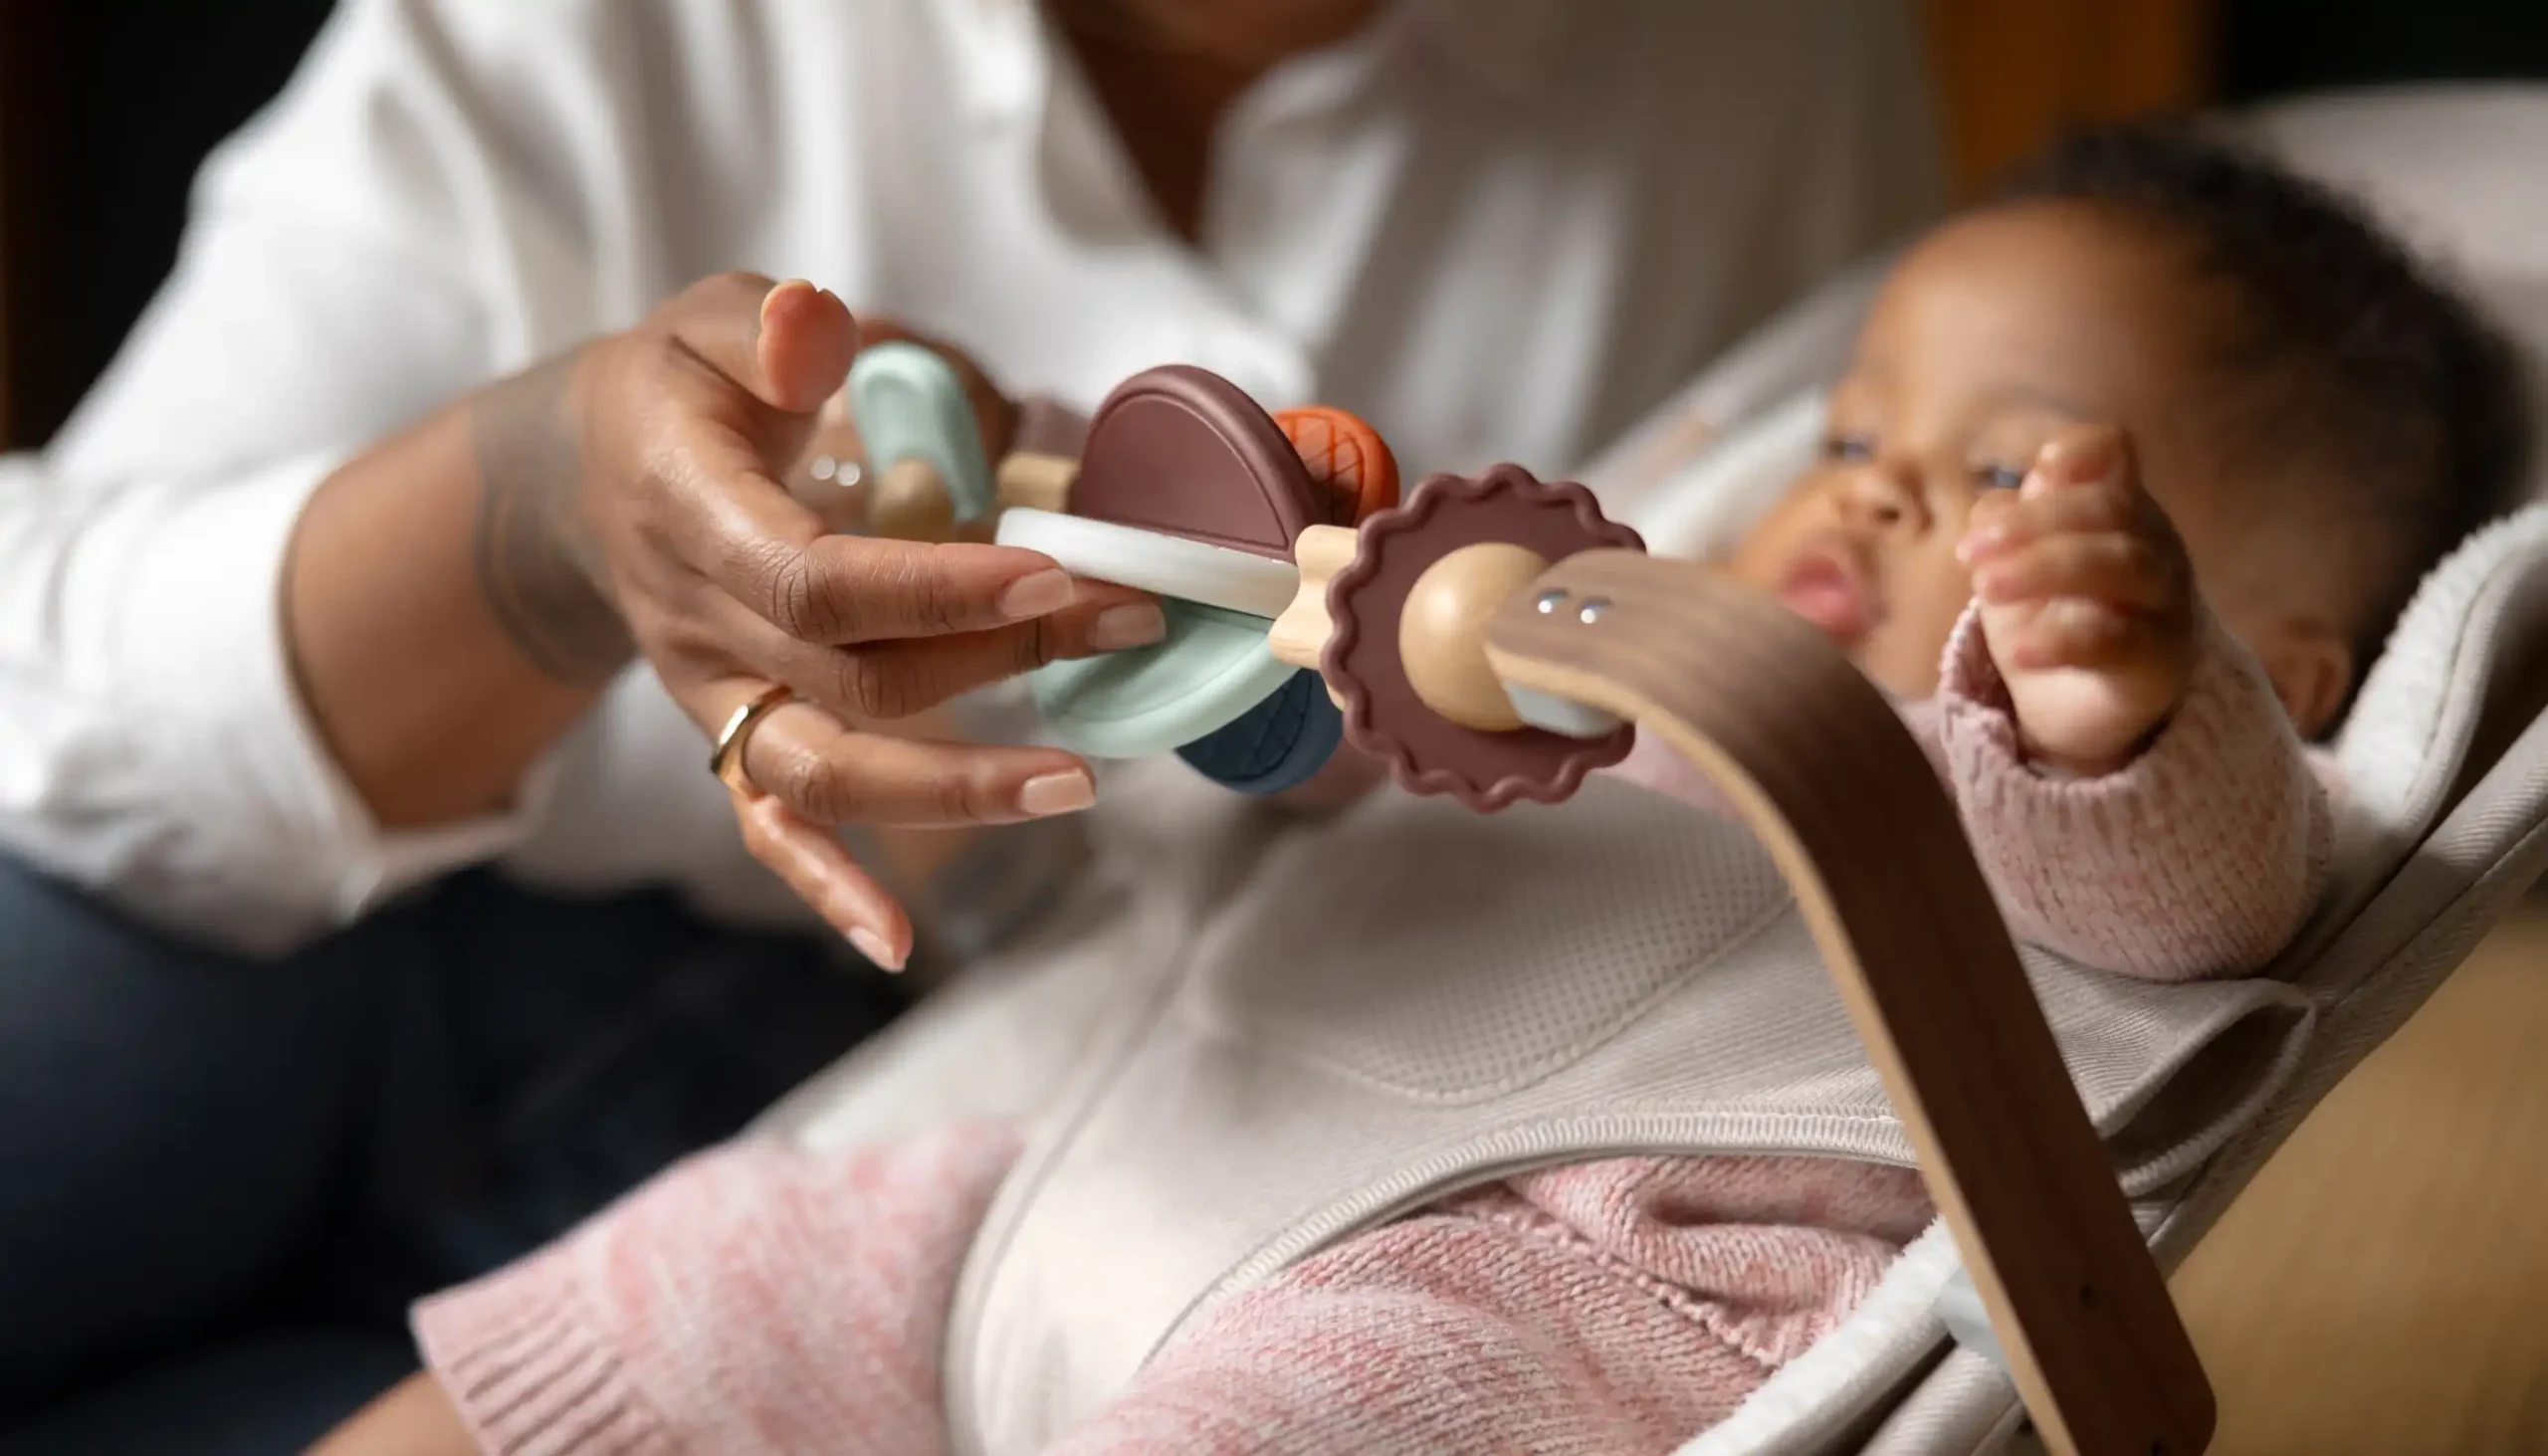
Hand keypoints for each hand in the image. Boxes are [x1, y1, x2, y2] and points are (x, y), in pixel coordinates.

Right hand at [547, 274, 1158, 960]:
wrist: (592, 475)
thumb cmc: (684, 389)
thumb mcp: (712, 320)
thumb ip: (772, 327)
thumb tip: (826, 331)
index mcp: (691, 514)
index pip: (819, 582)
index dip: (937, 591)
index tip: (1053, 575)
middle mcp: (698, 623)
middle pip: (854, 677)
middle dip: (1001, 663)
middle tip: (1131, 622)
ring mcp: (713, 699)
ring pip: (824, 770)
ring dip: (951, 789)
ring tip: (1076, 785)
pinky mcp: (730, 740)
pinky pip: (769, 829)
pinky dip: (828, 890)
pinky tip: (899, 942)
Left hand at [1958, 425, 2195, 774]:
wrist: (2073, 704)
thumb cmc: (2047, 614)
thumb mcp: (2012, 562)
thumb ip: (2007, 522)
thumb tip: (1998, 499)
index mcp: (2115, 506)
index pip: (2114, 452)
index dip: (2080, 450)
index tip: (2039, 468)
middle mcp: (2152, 544)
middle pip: (2109, 508)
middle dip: (2034, 521)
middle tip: (1969, 552)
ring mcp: (2163, 602)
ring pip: (2121, 564)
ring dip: (2043, 568)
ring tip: (1985, 588)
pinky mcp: (2158, 661)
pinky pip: (2117, 641)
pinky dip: (2063, 641)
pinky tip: (2019, 649)